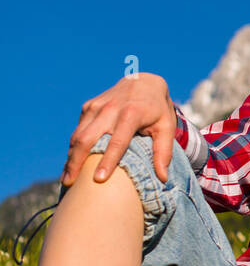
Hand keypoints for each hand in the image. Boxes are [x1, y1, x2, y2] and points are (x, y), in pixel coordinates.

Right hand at [60, 72, 177, 187]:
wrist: (145, 81)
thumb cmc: (157, 110)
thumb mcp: (166, 127)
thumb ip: (164, 152)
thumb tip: (163, 179)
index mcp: (131, 113)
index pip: (117, 141)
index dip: (107, 161)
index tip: (98, 180)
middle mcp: (110, 108)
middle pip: (87, 138)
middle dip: (76, 162)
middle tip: (70, 184)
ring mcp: (96, 106)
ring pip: (78, 135)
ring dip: (70, 158)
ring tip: (67, 179)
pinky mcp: (88, 106)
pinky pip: (78, 130)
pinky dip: (73, 148)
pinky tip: (71, 164)